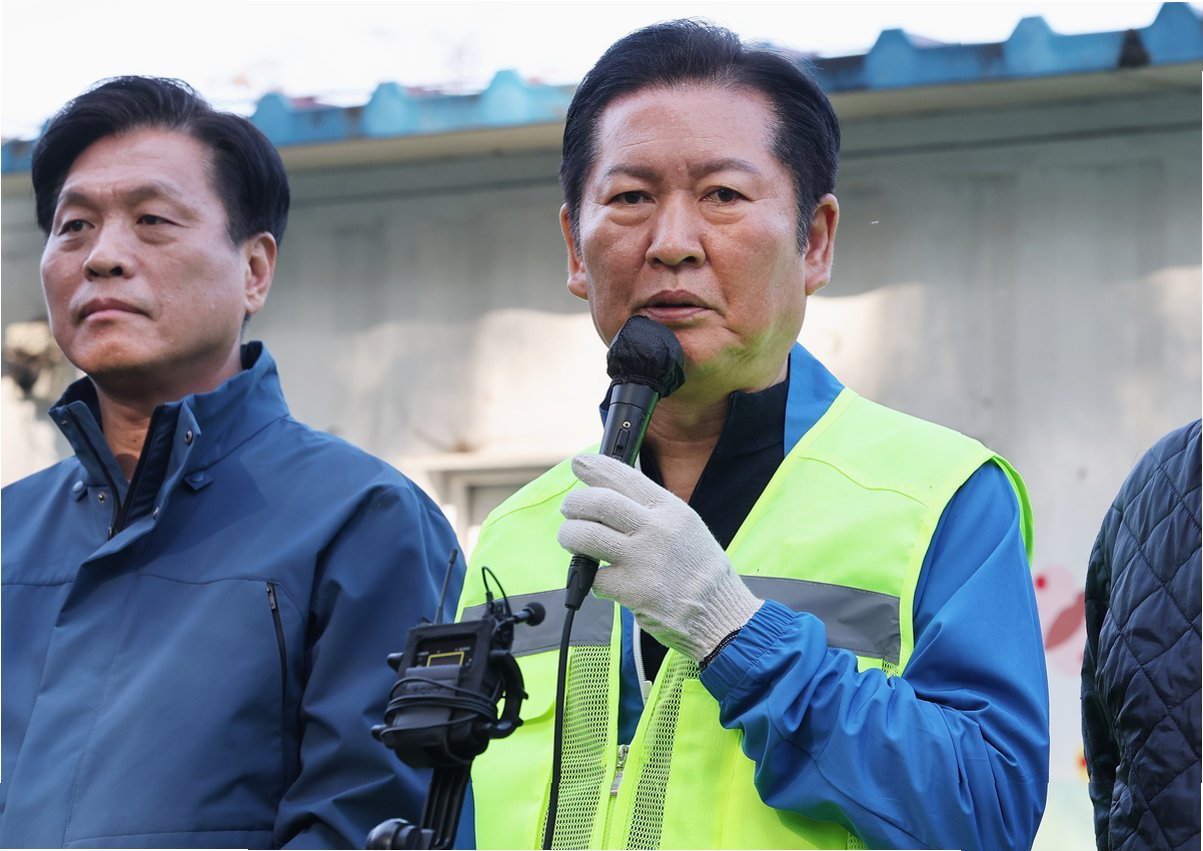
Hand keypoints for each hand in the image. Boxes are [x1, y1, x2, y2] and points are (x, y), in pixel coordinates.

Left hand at [557, 453, 762, 661]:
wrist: (721, 614)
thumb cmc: (700, 570)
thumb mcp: (685, 526)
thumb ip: (650, 510)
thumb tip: (609, 492)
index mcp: (670, 509)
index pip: (624, 477)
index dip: (595, 468)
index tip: (579, 463)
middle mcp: (657, 529)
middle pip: (598, 503)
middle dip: (575, 504)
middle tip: (569, 509)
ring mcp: (644, 560)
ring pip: (586, 536)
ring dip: (570, 536)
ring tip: (571, 539)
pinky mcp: (634, 591)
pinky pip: (594, 578)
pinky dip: (591, 580)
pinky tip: (601, 582)